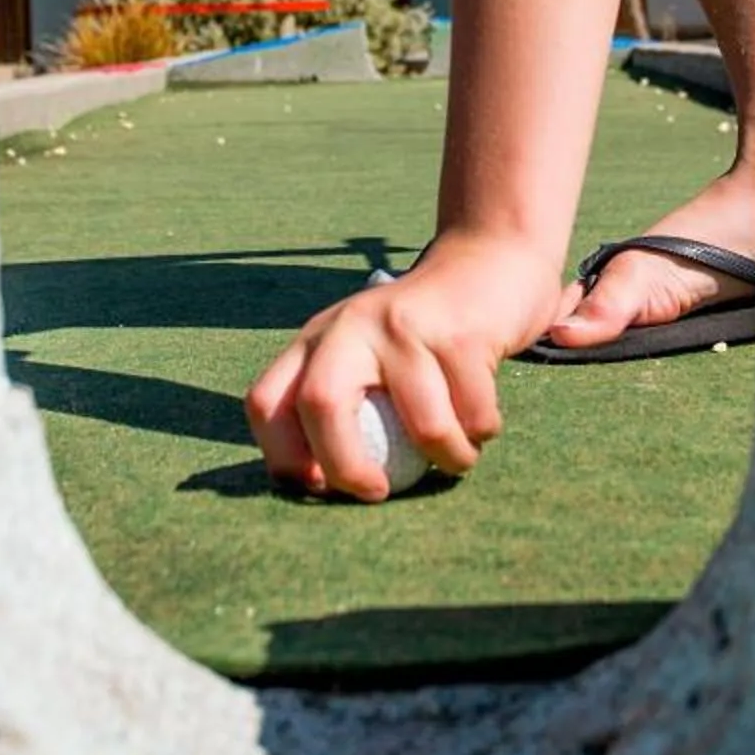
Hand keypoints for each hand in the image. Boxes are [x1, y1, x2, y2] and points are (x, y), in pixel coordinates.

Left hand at [244, 229, 560, 500]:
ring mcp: (405, 324)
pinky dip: (482, 432)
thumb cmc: (422, 337)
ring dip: (450, 458)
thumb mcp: (366, 357)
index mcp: (316, 339)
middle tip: (377, 492)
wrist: (487, 261)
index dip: (283, 457)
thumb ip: (342, 405)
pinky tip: (481, 419)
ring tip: (458, 456)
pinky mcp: (459, 332)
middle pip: (320, 402)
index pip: (266, 402)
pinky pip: (475, 415)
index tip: (320, 488)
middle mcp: (350, 325)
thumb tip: (322, 490)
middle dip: (346, 467)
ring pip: (423, 425)